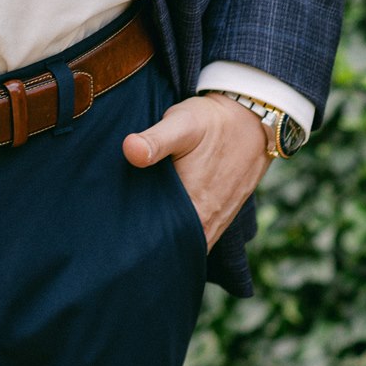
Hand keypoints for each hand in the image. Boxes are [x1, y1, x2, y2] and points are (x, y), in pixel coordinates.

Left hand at [122, 93, 271, 250]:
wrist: (250, 120)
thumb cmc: (211, 123)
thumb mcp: (181, 123)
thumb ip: (155, 139)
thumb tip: (130, 150)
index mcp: (194, 208)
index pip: (158, 241)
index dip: (136, 240)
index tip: (116, 230)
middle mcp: (207, 224)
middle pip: (170, 245)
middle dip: (147, 241)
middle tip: (121, 227)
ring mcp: (216, 223)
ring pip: (184, 241)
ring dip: (165, 235)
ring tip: (138, 224)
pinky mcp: (220, 217)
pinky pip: (196, 234)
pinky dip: (180, 229)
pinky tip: (163, 216)